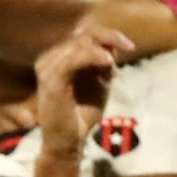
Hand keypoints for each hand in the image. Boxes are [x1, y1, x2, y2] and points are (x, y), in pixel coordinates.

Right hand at [32, 26, 133, 157]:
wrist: (68, 141)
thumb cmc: (81, 114)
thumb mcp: (98, 85)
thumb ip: (103, 66)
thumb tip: (112, 49)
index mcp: (59, 58)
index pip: (83, 35)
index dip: (108, 35)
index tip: (129, 46)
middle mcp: (50, 59)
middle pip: (81, 35)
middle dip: (108, 37)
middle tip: (128, 46)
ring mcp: (48, 67)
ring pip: (78, 44)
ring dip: (102, 49)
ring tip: (114, 63)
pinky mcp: (51, 79)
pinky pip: (74, 59)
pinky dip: (93, 56)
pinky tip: (108, 61)